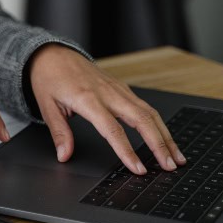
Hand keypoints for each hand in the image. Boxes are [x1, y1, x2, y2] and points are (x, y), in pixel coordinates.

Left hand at [28, 44, 185, 174]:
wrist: (54, 53)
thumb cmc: (49, 78)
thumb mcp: (47, 106)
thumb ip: (59, 133)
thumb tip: (64, 156)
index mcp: (88, 99)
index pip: (112, 130)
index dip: (127, 151)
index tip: (138, 169)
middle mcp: (108, 93)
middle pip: (142, 120)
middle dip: (159, 144)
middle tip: (169, 166)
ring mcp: (118, 89)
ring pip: (149, 113)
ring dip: (165, 135)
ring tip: (176, 157)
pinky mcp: (122, 88)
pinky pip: (145, 107)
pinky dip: (158, 124)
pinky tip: (165, 137)